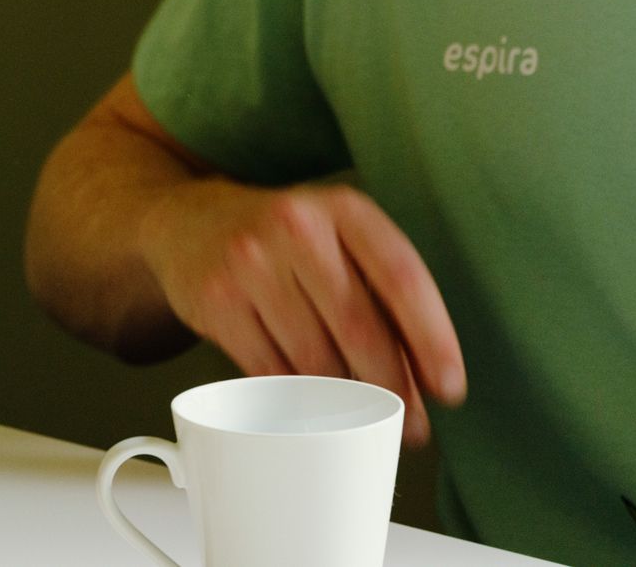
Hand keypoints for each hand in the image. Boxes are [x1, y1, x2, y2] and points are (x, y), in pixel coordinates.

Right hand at [142, 178, 466, 445]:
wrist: (187, 220)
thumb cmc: (285, 240)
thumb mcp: (338, 237)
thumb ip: (383, 290)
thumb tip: (427, 378)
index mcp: (342, 208)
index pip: (402, 278)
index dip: (433, 341)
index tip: (449, 389)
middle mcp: (295, 226)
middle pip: (359, 326)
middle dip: (393, 387)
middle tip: (412, 426)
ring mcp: (249, 262)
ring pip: (315, 357)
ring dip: (347, 402)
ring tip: (364, 420)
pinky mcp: (215, 301)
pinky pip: (271, 371)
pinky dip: (298, 398)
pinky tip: (313, 406)